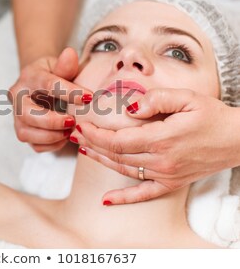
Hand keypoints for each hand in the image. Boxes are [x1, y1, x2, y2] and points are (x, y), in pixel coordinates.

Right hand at [8, 47, 92, 151]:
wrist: (39, 84)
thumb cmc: (53, 74)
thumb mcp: (60, 65)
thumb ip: (66, 65)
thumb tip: (70, 53)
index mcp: (29, 77)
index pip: (47, 84)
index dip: (69, 92)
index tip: (89, 97)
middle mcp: (17, 97)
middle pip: (27, 113)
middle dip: (52, 121)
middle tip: (73, 121)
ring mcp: (17, 116)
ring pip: (26, 132)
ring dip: (51, 135)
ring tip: (70, 129)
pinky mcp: (22, 131)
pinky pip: (34, 145)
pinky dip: (51, 145)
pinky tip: (64, 136)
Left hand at [73, 88, 239, 203]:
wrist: (239, 140)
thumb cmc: (212, 116)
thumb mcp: (188, 98)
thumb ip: (156, 99)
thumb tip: (129, 107)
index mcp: (162, 139)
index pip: (118, 139)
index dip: (95, 134)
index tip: (81, 125)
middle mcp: (161, 160)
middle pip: (116, 154)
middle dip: (92, 143)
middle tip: (74, 134)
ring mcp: (166, 175)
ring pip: (123, 170)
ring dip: (100, 160)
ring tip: (83, 150)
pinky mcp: (171, 183)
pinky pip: (143, 194)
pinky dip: (123, 198)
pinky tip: (107, 200)